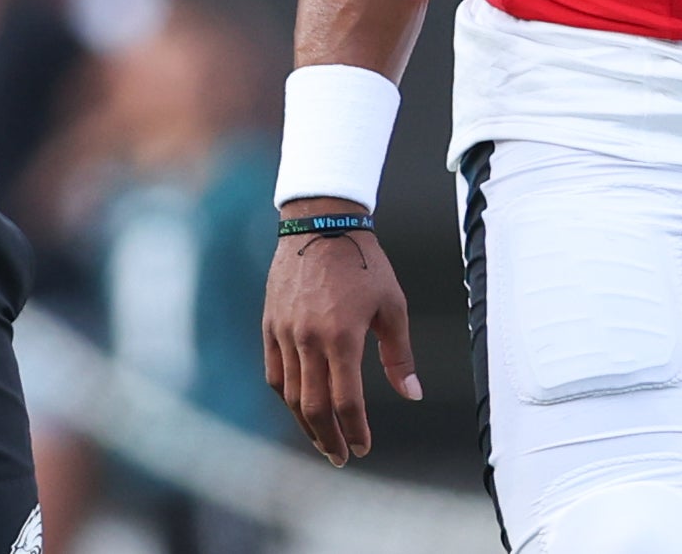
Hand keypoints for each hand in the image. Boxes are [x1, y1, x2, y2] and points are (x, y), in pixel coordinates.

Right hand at [261, 203, 421, 464]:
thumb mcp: (392, 305)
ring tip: (322, 439)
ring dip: (306, 424)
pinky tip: (298, 406)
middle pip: (313, 407)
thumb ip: (399, 355)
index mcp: (342, 337)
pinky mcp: (270, 324)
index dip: (356, 430)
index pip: (346, 401)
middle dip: (328, 439)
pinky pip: (274, 371)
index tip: (364, 447)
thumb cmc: (364, 263)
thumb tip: (412, 394)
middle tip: (341, 457)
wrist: (321, 223)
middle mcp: (308, 339)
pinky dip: (285, 395)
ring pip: (290, 394)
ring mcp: (284, 332)